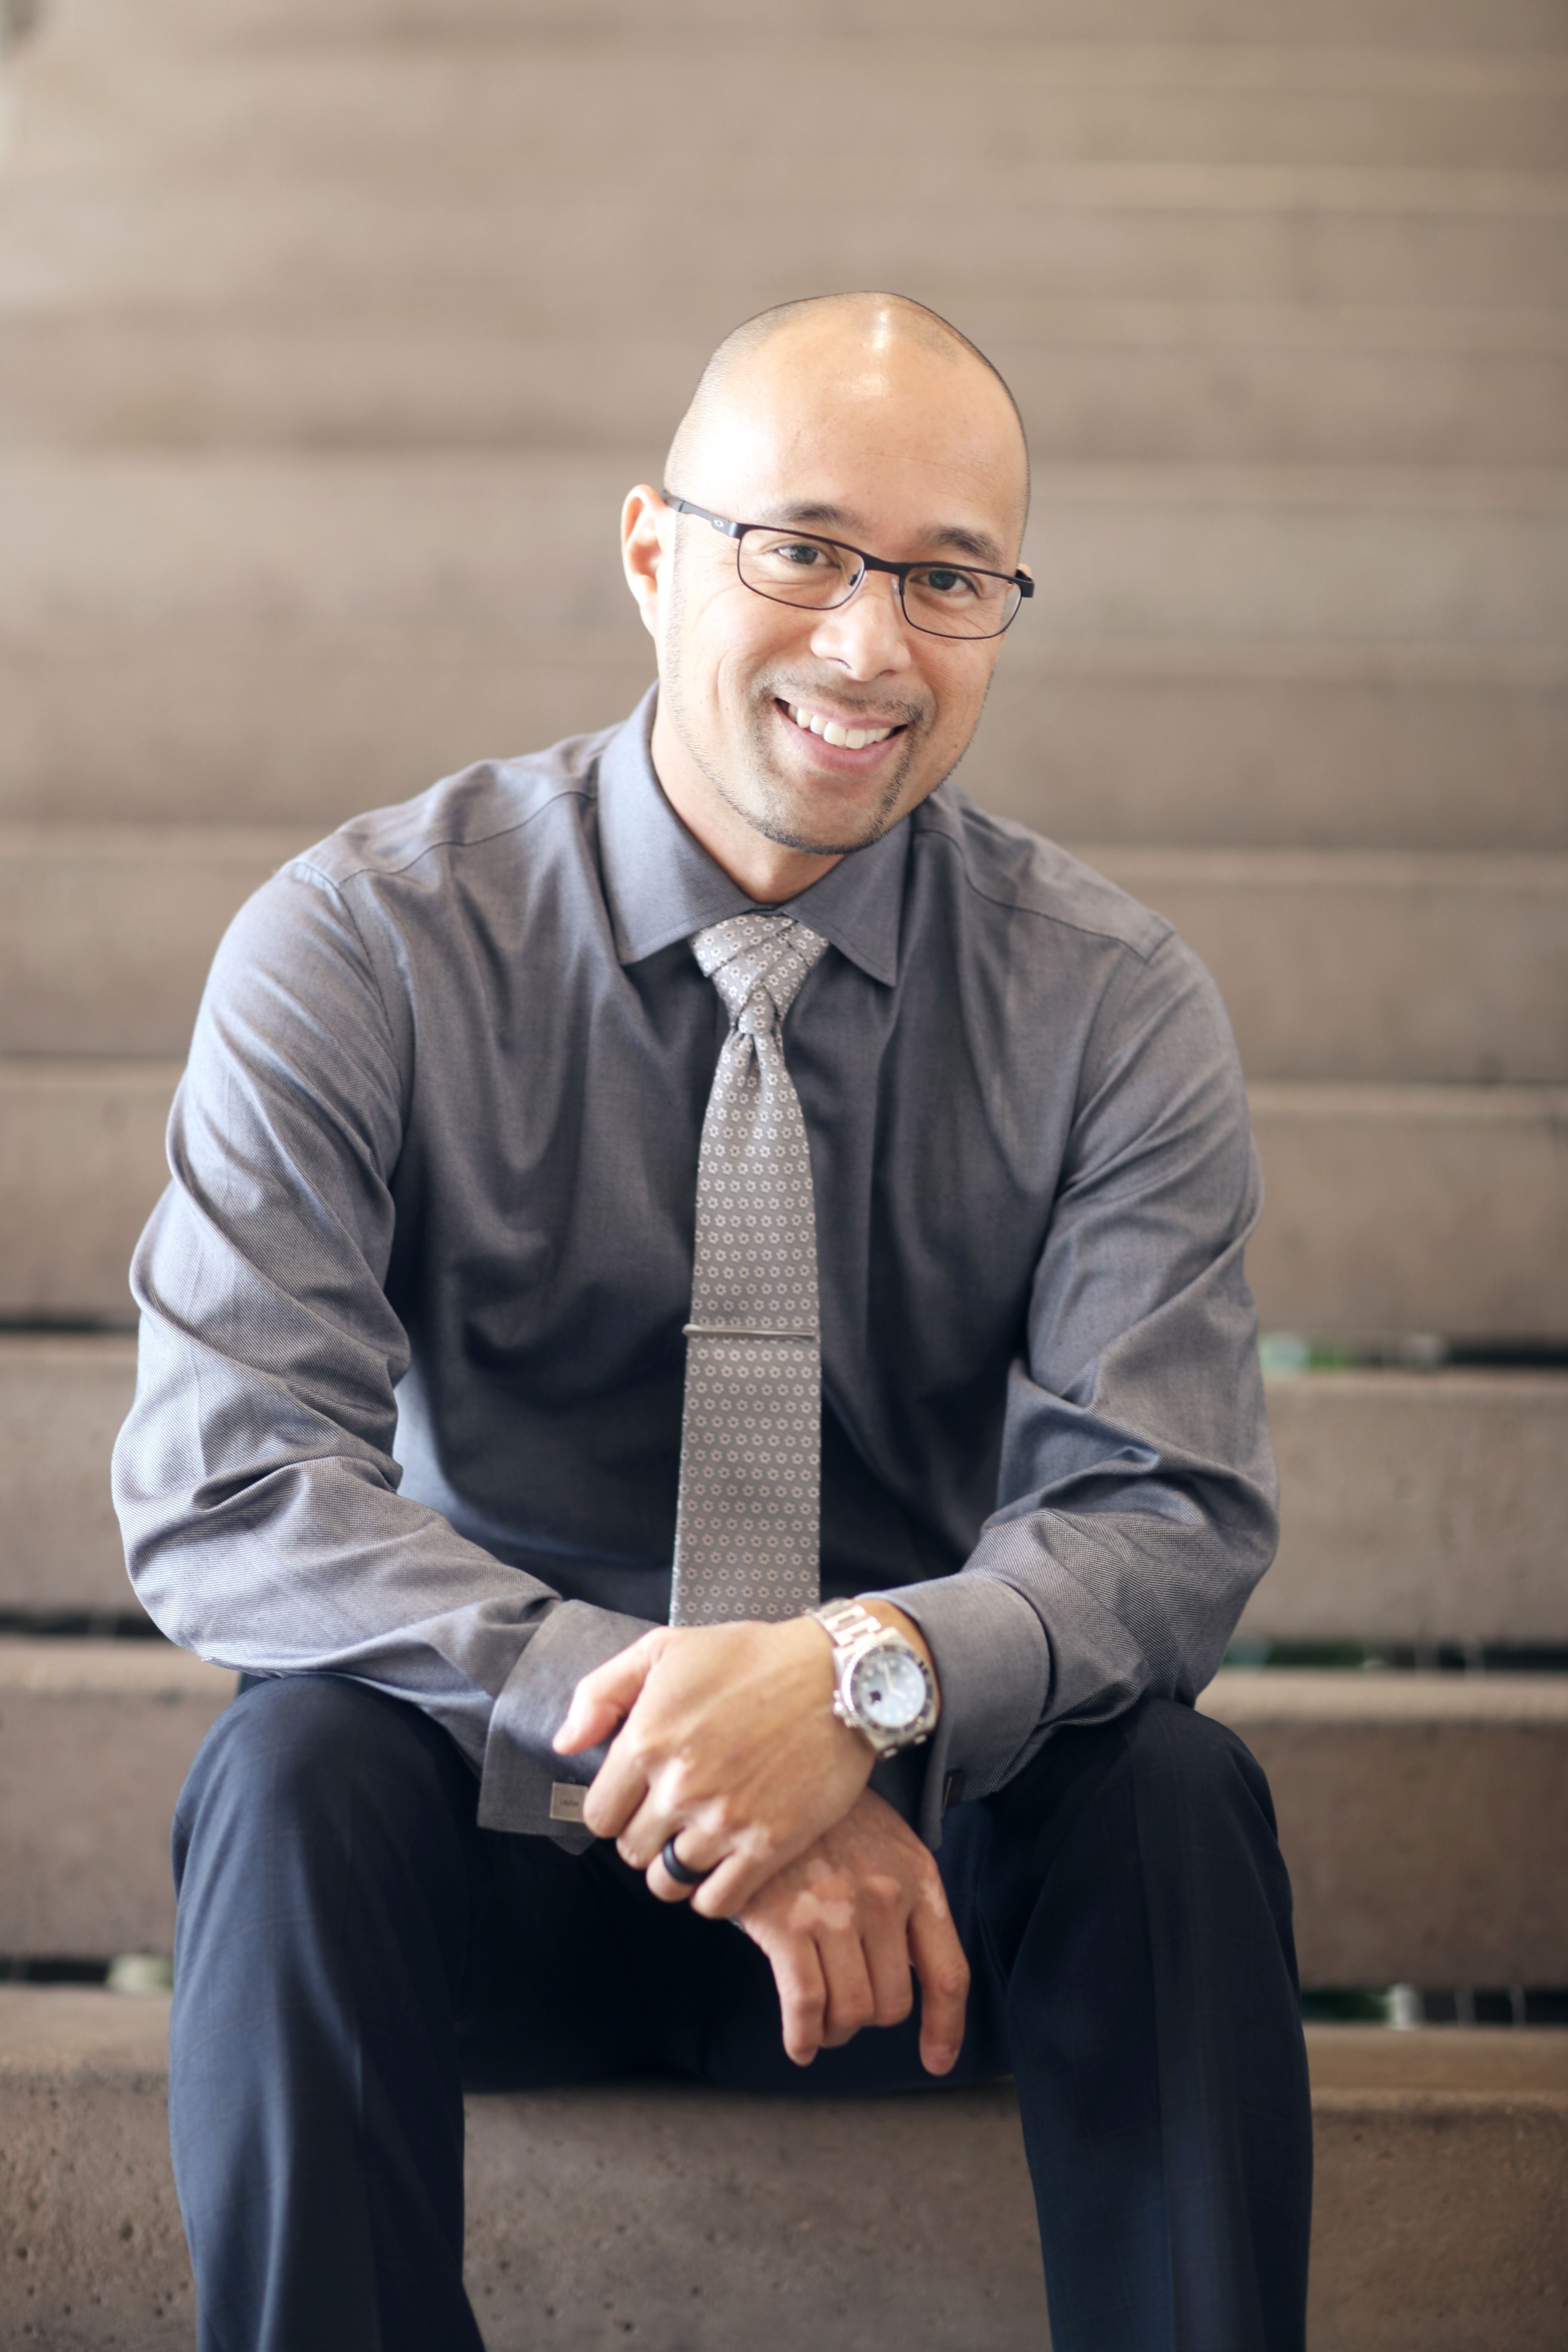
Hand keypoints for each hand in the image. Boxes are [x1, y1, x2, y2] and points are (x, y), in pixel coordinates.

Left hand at [553, 1617, 874, 1916]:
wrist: (839, 1675)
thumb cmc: (751, 1656)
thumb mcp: (665, 1648)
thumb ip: (602, 1693)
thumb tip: (565, 1744)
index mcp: (646, 1740)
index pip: (598, 1815)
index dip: (614, 1808)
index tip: (638, 1796)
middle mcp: (679, 1787)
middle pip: (631, 1851)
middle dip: (645, 1836)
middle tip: (672, 1815)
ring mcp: (723, 1820)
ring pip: (669, 1881)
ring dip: (676, 1866)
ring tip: (697, 1840)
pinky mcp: (768, 1844)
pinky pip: (717, 1901)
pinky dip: (714, 1892)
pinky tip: (725, 1863)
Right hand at [735, 1789, 969, 2073]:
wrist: (768, 1778)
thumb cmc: (827, 1818)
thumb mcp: (886, 1844)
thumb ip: (906, 1901)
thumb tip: (912, 1972)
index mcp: (916, 1879)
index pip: (948, 1972)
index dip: (946, 2027)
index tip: (937, 2059)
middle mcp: (883, 1898)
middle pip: (892, 2002)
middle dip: (869, 2017)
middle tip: (847, 2009)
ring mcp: (835, 1912)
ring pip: (850, 2012)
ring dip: (836, 2030)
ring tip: (822, 2021)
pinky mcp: (788, 1924)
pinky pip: (807, 2008)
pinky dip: (803, 2038)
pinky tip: (799, 2042)